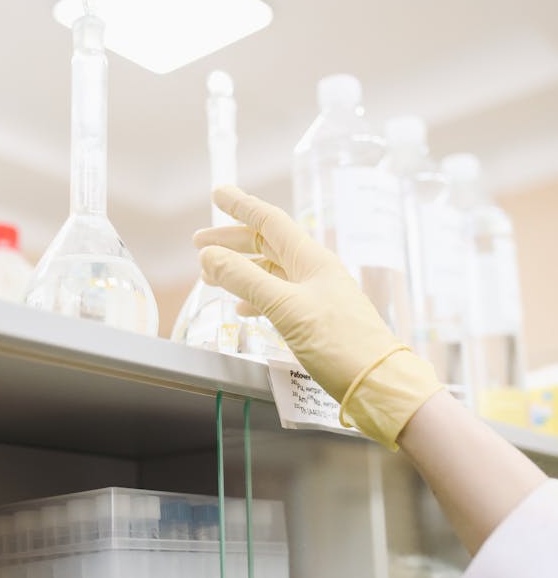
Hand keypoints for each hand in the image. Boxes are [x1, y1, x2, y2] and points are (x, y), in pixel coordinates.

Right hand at [194, 185, 441, 448]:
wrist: (377, 383)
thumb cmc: (339, 344)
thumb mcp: (286, 308)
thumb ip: (245, 280)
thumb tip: (209, 255)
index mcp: (312, 260)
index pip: (270, 222)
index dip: (242, 207)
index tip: (218, 194)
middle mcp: (315, 272)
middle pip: (267, 246)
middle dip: (232, 242)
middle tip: (198, 242)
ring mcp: (317, 297)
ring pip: (271, 272)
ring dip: (240, 270)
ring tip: (210, 276)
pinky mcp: (318, 321)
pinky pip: (279, 298)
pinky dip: (255, 297)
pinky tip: (242, 308)